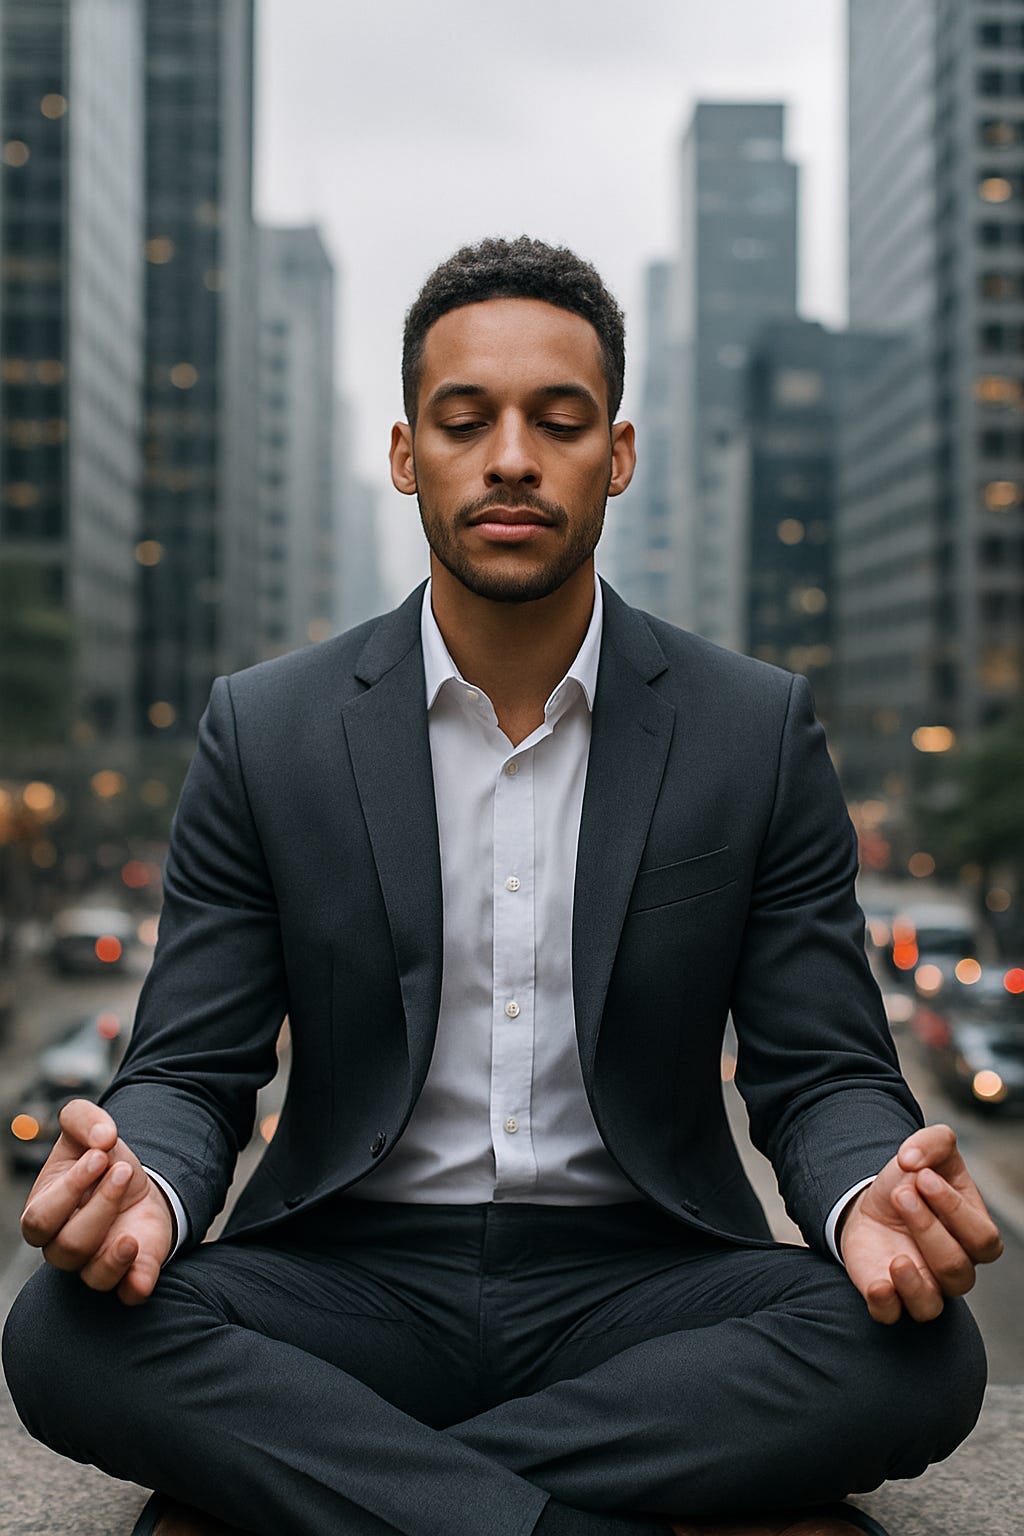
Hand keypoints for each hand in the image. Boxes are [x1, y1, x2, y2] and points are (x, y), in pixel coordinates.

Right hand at [20, 1098, 173, 1305]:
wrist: (135, 1180)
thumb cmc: (100, 1160)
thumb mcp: (86, 1128)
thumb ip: (83, 1118)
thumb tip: (103, 1137)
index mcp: (44, 1212)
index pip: (41, 1217)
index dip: (71, 1188)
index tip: (100, 1155)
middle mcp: (64, 1245)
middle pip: (69, 1247)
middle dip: (100, 1206)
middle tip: (122, 1170)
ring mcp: (96, 1263)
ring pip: (95, 1275)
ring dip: (118, 1246)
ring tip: (134, 1207)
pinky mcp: (130, 1273)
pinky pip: (128, 1294)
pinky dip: (136, 1282)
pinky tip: (142, 1250)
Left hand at [839, 1123, 1002, 1323]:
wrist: (871, 1200)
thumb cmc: (910, 1181)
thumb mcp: (927, 1151)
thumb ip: (933, 1141)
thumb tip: (912, 1159)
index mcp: (972, 1235)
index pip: (982, 1238)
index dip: (954, 1209)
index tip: (922, 1176)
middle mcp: (954, 1267)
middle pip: (957, 1269)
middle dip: (928, 1229)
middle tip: (901, 1195)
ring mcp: (921, 1285)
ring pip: (931, 1305)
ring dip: (913, 1281)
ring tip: (896, 1255)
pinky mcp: (888, 1295)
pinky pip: (892, 1316)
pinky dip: (886, 1304)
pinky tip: (878, 1283)